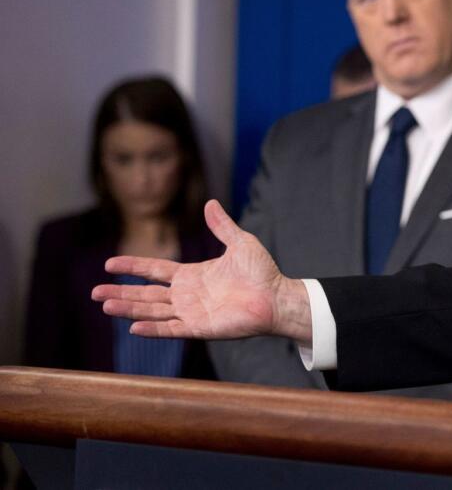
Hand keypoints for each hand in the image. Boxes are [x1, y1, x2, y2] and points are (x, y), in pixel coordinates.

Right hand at [92, 200, 312, 341]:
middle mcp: (186, 295)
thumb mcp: (240, 242)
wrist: (278, 296)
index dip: (132, 266)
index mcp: (192, 275)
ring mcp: (191, 312)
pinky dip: (153, 329)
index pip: (154, 270)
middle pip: (145, 294)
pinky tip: (133, 327)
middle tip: (94, 292)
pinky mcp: (201, 327)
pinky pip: (172, 329)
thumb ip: (222, 226)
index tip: (109, 264)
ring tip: (105, 306)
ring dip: (129, 309)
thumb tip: (210, 202)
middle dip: (120, 293)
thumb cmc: (262, 272)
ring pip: (152, 311)